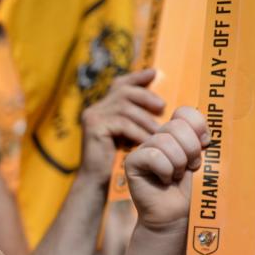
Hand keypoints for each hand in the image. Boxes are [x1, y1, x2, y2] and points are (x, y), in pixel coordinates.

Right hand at [79, 69, 165, 183]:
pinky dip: (138, 132)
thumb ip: (136, 120)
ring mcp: (92, 117)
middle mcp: (94, 109)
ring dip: (145, 120)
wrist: (96, 181)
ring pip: (125, 108)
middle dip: (145, 96)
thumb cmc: (116, 161)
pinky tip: (147, 141)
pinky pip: (122, 124)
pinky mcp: (94, 128)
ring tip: (159, 132)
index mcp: (102, 108)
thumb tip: (161, 106)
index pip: (119, 84)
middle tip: (162, 107)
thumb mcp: (128, 135)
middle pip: (123, 91)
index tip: (154, 73)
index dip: (136, 77)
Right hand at [125, 107, 207, 232]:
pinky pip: (153, 156)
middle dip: (191, 148)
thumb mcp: (203, 159)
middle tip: (191, 167)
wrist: (176, 215)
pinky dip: (165, 170)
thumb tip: (201, 126)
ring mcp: (143, 148)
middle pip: (176, 125)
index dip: (199, 126)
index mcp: (175, 132)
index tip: (204, 145)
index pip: (185, 112)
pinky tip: (164, 180)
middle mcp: (158, 137)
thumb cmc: (191, 189)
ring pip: (164, 141)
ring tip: (176, 175)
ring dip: (178, 162)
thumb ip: (200, 139)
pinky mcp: (131, 162)